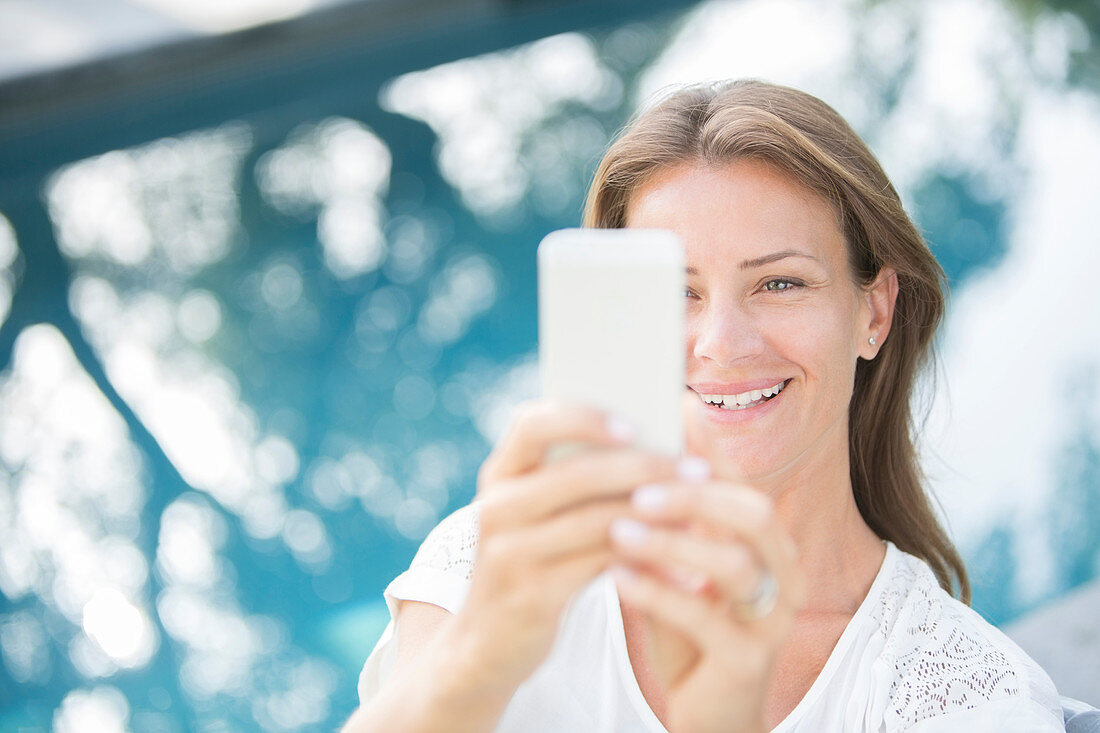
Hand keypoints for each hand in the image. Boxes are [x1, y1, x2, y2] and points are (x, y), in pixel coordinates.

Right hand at [455, 399, 680, 693]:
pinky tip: (678, 562)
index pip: (533, 423)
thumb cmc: (530, 565)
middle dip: (644, 468)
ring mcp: (509, 553)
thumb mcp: (535, 517)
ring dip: (654, 514)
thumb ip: (576, 483)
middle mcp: (497, 507)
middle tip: (696, 470)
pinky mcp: (531, 595)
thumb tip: (660, 448)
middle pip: (576, 474)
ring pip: (596, 521)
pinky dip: (644, 558)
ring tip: (697, 512)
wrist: (484, 646)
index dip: (584, 418)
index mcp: (499, 475)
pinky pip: (600, 565)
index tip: (634, 424)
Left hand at [610, 474, 805, 732]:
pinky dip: (655, 591)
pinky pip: (702, 616)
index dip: (703, 465)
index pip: (744, 489)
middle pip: (754, 514)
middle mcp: (785, 578)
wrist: (710, 717)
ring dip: (671, 543)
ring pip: (733, 564)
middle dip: (694, 497)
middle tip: (638, 493)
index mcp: (771, 549)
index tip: (650, 451)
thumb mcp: (678, 574)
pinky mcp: (748, 661)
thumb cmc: (691, 637)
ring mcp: (772, 621)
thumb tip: (628, 470)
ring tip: (618, 533)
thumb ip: (666, 532)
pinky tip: (617, 577)